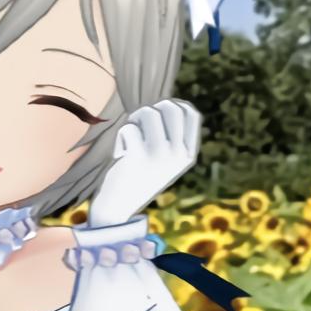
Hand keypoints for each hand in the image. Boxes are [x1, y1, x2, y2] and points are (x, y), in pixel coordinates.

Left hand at [86, 99, 199, 224]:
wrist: (119, 207)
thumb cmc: (139, 176)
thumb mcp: (164, 159)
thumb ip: (172, 135)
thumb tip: (170, 103)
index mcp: (189, 153)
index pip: (191, 112)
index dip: (173, 104)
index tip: (157, 113)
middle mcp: (180, 153)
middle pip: (170, 107)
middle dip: (150, 109)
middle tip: (138, 125)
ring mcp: (162, 154)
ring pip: (148, 112)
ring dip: (133, 121)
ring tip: (129, 139)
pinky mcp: (140, 156)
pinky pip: (129, 127)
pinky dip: (121, 136)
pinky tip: (121, 154)